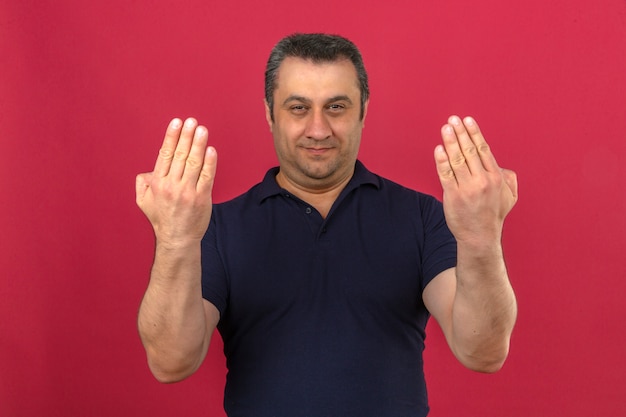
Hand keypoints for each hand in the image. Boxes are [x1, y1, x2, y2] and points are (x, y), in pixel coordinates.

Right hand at [136, 118, 216, 246]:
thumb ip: (142, 183)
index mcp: (157, 183)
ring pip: (194, 163)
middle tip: (192, 121)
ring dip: (198, 144)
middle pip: (181, 155)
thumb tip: (147, 171)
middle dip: (186, 136)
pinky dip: (209, 162)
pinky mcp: (202, 198)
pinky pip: (207, 176)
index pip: (165, 154)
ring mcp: (188, 192)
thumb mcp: (143, 201)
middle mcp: (172, 185)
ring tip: (202, 130)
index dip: (171, 137)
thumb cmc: (161, 219)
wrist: (177, 239)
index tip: (176, 123)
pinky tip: (211, 150)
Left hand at [434, 116, 517, 244]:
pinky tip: (439, 149)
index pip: (483, 150)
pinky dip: (442, 161)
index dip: (474, 133)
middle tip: (453, 119)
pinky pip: (446, 175)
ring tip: (445, 129)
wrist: (480, 237)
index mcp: (495, 177)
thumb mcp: (509, 196)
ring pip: (457, 160)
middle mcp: (482, 181)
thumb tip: (500, 165)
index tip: (468, 120)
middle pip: (469, 151)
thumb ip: (508, 178)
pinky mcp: (453, 196)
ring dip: (450, 142)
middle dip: (461, 133)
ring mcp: (467, 188)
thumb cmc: (493, 215)